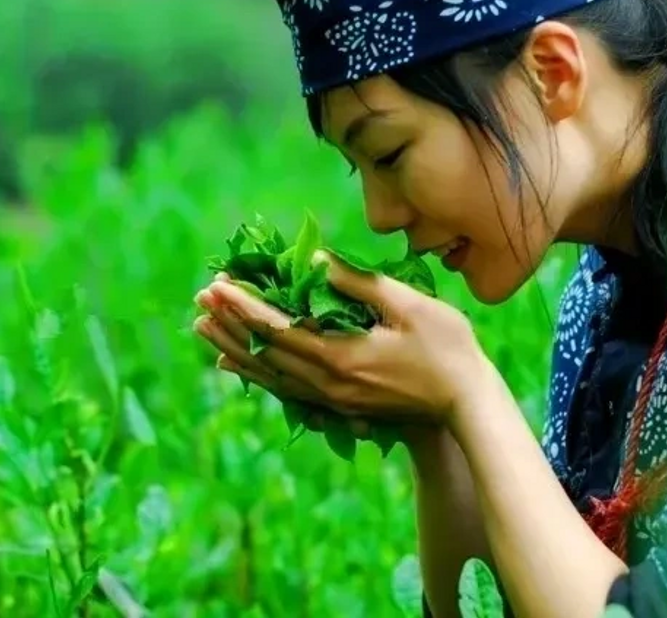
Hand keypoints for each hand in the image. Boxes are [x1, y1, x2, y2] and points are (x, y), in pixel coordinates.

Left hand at [193, 249, 486, 426]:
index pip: (278, 328)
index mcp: (341, 356)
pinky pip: (284, 389)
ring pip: (269, 373)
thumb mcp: (409, 305)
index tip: (216, 286)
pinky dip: (255, 373)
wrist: (467, 404)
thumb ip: (359, 283)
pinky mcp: (339, 406)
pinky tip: (235, 363)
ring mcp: (332, 399)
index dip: (245, 306)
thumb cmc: (447, 347)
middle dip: (229, 324)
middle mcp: (328, 383)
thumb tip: (315, 260)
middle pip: (265, 352)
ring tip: (202, 328)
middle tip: (200, 298)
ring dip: (233, 348)